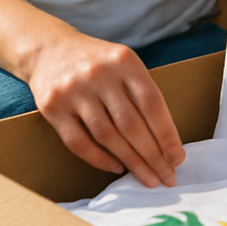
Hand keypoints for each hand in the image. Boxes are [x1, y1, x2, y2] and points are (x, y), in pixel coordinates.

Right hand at [26, 29, 184, 187]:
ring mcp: (74, 92)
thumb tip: (165, 135)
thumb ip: (141, 90)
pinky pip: (79, 142)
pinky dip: (99, 159)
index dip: (167, 134)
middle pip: (131, 124)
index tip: (178, 158)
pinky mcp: (52, 108)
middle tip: (167, 177)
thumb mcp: (124, 61)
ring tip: (147, 177)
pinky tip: (116, 167)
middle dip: (153, 155)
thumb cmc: (98, 60)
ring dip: (130, 161)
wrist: (48, 48)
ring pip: (107, 136)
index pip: (152, 103)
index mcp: (125, 61)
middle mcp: (100, 75)